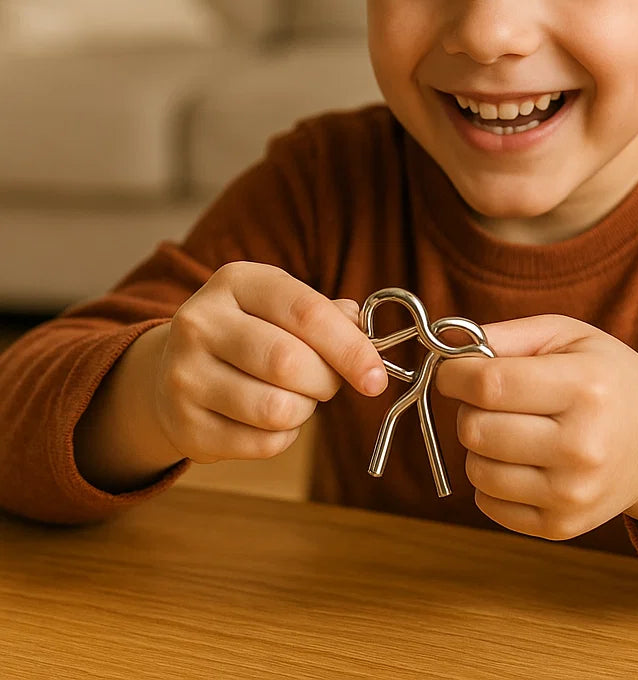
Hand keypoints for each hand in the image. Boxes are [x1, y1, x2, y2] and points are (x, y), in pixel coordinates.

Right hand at [152, 262, 386, 464]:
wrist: (173, 370)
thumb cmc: (250, 334)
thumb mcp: (282, 306)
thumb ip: (328, 314)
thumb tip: (364, 331)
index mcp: (236, 282)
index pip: (306, 312)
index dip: (350, 348)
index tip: (376, 377)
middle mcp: (201, 322)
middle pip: (289, 363)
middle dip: (326, 382)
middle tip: (328, 383)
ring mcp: (184, 374)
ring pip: (276, 409)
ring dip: (303, 410)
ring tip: (293, 396)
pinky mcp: (183, 424)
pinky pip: (262, 443)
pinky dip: (283, 436)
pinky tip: (269, 419)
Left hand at [435, 316, 637, 546]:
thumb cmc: (609, 379)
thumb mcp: (571, 336)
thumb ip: (508, 335)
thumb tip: (450, 346)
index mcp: (585, 388)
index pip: (489, 384)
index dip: (455, 375)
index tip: (453, 371)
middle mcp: (582, 446)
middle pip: (476, 430)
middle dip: (469, 409)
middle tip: (492, 399)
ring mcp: (572, 493)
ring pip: (477, 470)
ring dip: (480, 445)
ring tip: (512, 428)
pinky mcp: (562, 526)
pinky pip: (488, 504)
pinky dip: (492, 480)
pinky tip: (521, 460)